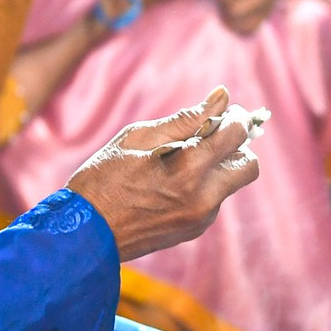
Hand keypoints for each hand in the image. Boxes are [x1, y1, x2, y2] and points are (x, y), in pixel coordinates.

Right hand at [65, 86, 260, 260]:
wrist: (82, 234)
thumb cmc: (102, 179)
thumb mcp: (139, 137)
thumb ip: (187, 119)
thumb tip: (222, 96)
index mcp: (188, 170)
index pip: (236, 135)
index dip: (234, 118)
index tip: (223, 112)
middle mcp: (202, 198)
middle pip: (249, 165)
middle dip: (236, 146)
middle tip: (210, 136)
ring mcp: (200, 219)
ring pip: (231, 183)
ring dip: (218, 167)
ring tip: (181, 160)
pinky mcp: (193, 230)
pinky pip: (214, 200)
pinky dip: (203, 186)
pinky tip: (171, 183)